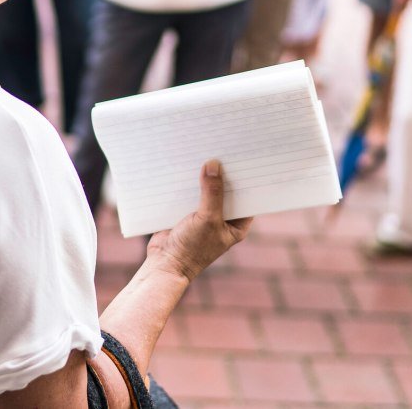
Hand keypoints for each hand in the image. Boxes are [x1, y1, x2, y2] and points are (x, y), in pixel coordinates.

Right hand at [147, 160, 252, 280]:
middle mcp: (222, 218)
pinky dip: (187, 181)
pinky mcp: (184, 212)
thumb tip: (213, 164)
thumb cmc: (192, 249)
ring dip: (204, 175)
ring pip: (206, 190)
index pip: (246, 197)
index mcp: (236, 224)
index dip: (247, 179)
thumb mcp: (207, 219)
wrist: (164, 264)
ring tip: (205, 149)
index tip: (245, 157)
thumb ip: (212, 192)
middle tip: (224, 148)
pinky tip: (185, 164)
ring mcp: (203, 215)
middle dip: (223, 173)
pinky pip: (189, 192)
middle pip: (225, 190)